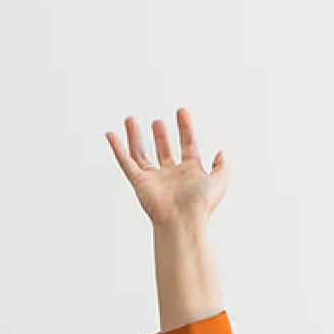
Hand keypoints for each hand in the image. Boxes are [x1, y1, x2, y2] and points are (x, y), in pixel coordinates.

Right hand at [105, 108, 229, 229]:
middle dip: (161, 136)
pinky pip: (125, 162)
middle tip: (158, 122)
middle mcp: (172, 177)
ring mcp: (154, 180)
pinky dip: (117, 148)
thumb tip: (221, 153)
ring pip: (141, 155)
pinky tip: (111, 135)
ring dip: (136, 137)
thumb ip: (223, 166)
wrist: (182, 221)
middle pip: (164, 152)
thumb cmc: (200, 205)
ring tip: (131, 120)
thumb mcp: (220, 180)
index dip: (186, 129)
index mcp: (191, 175)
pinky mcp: (139, 183)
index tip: (182, 112)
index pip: (188, 146)